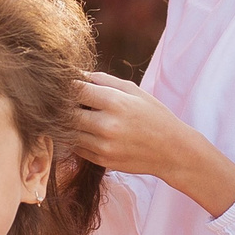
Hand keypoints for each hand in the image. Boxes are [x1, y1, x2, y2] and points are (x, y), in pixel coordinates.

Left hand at [73, 71, 234, 219]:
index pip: (75, 90)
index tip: (65, 85)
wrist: (172, 151)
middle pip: (66, 113)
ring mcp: (103, 146)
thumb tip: (78, 74)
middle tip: (63, 101)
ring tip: (76, 116)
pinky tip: (84, 131)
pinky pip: (76, 148)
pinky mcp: (102, 161)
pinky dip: (75, 138)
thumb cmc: (154, 115)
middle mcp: (106, 125)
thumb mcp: (134, 91)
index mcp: (115, 102)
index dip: (67, 86)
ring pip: (68, 132)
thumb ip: (104, 80)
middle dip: (62, 105)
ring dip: (67, 123)